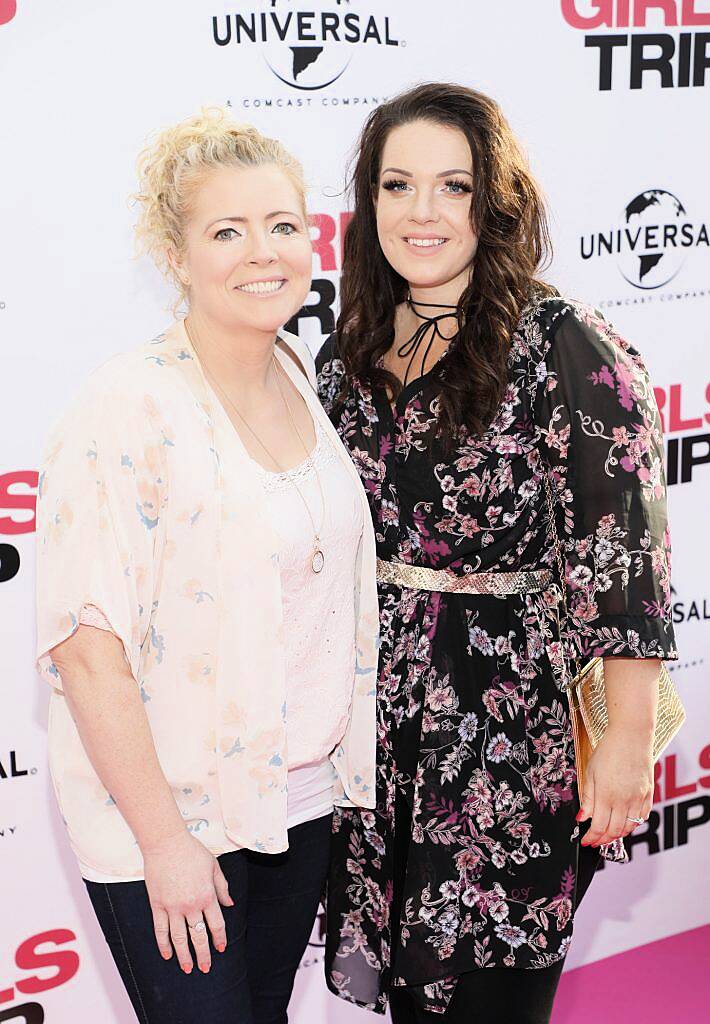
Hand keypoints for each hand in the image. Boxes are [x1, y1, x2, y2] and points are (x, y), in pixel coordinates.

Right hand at [142, 830, 233, 972]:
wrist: (166, 843)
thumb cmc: (191, 851)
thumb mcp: (214, 866)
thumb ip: (222, 887)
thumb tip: (230, 904)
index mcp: (207, 895)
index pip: (216, 924)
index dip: (219, 938)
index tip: (221, 948)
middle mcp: (191, 905)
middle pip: (198, 936)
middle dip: (203, 954)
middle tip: (205, 968)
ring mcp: (173, 907)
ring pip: (179, 938)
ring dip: (184, 955)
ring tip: (187, 968)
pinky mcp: (158, 905)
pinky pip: (161, 929)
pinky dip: (164, 944)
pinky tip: (167, 955)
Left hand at [577, 723, 653, 847]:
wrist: (631, 736)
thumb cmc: (609, 750)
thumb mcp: (590, 772)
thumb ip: (587, 798)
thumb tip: (581, 818)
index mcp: (607, 795)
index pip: (599, 826)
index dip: (592, 837)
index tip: (586, 841)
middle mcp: (624, 800)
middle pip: (615, 830)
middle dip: (603, 839)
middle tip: (596, 840)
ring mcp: (639, 797)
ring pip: (630, 826)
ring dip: (619, 834)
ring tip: (609, 834)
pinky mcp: (649, 793)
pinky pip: (644, 816)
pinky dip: (634, 823)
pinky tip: (626, 822)